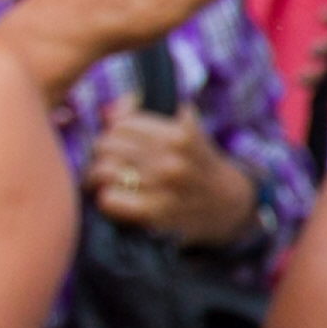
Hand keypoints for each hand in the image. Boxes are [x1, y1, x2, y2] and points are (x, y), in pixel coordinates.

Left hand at [88, 105, 258, 249]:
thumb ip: (146, 113)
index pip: (121, 124)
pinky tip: (116, 198)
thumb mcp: (184, 130)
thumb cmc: (198, 164)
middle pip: (107, 145)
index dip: (115, 131)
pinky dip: (106, 199)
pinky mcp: (156, 215)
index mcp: (179, 135)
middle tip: (108, 161)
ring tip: (105, 180)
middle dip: (102, 153)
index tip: (118, 141)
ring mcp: (164, 188)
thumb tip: (109, 112)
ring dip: (98, 177)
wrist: (228, 206)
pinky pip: (109, 199)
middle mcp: (172, 160)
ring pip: (103, 171)